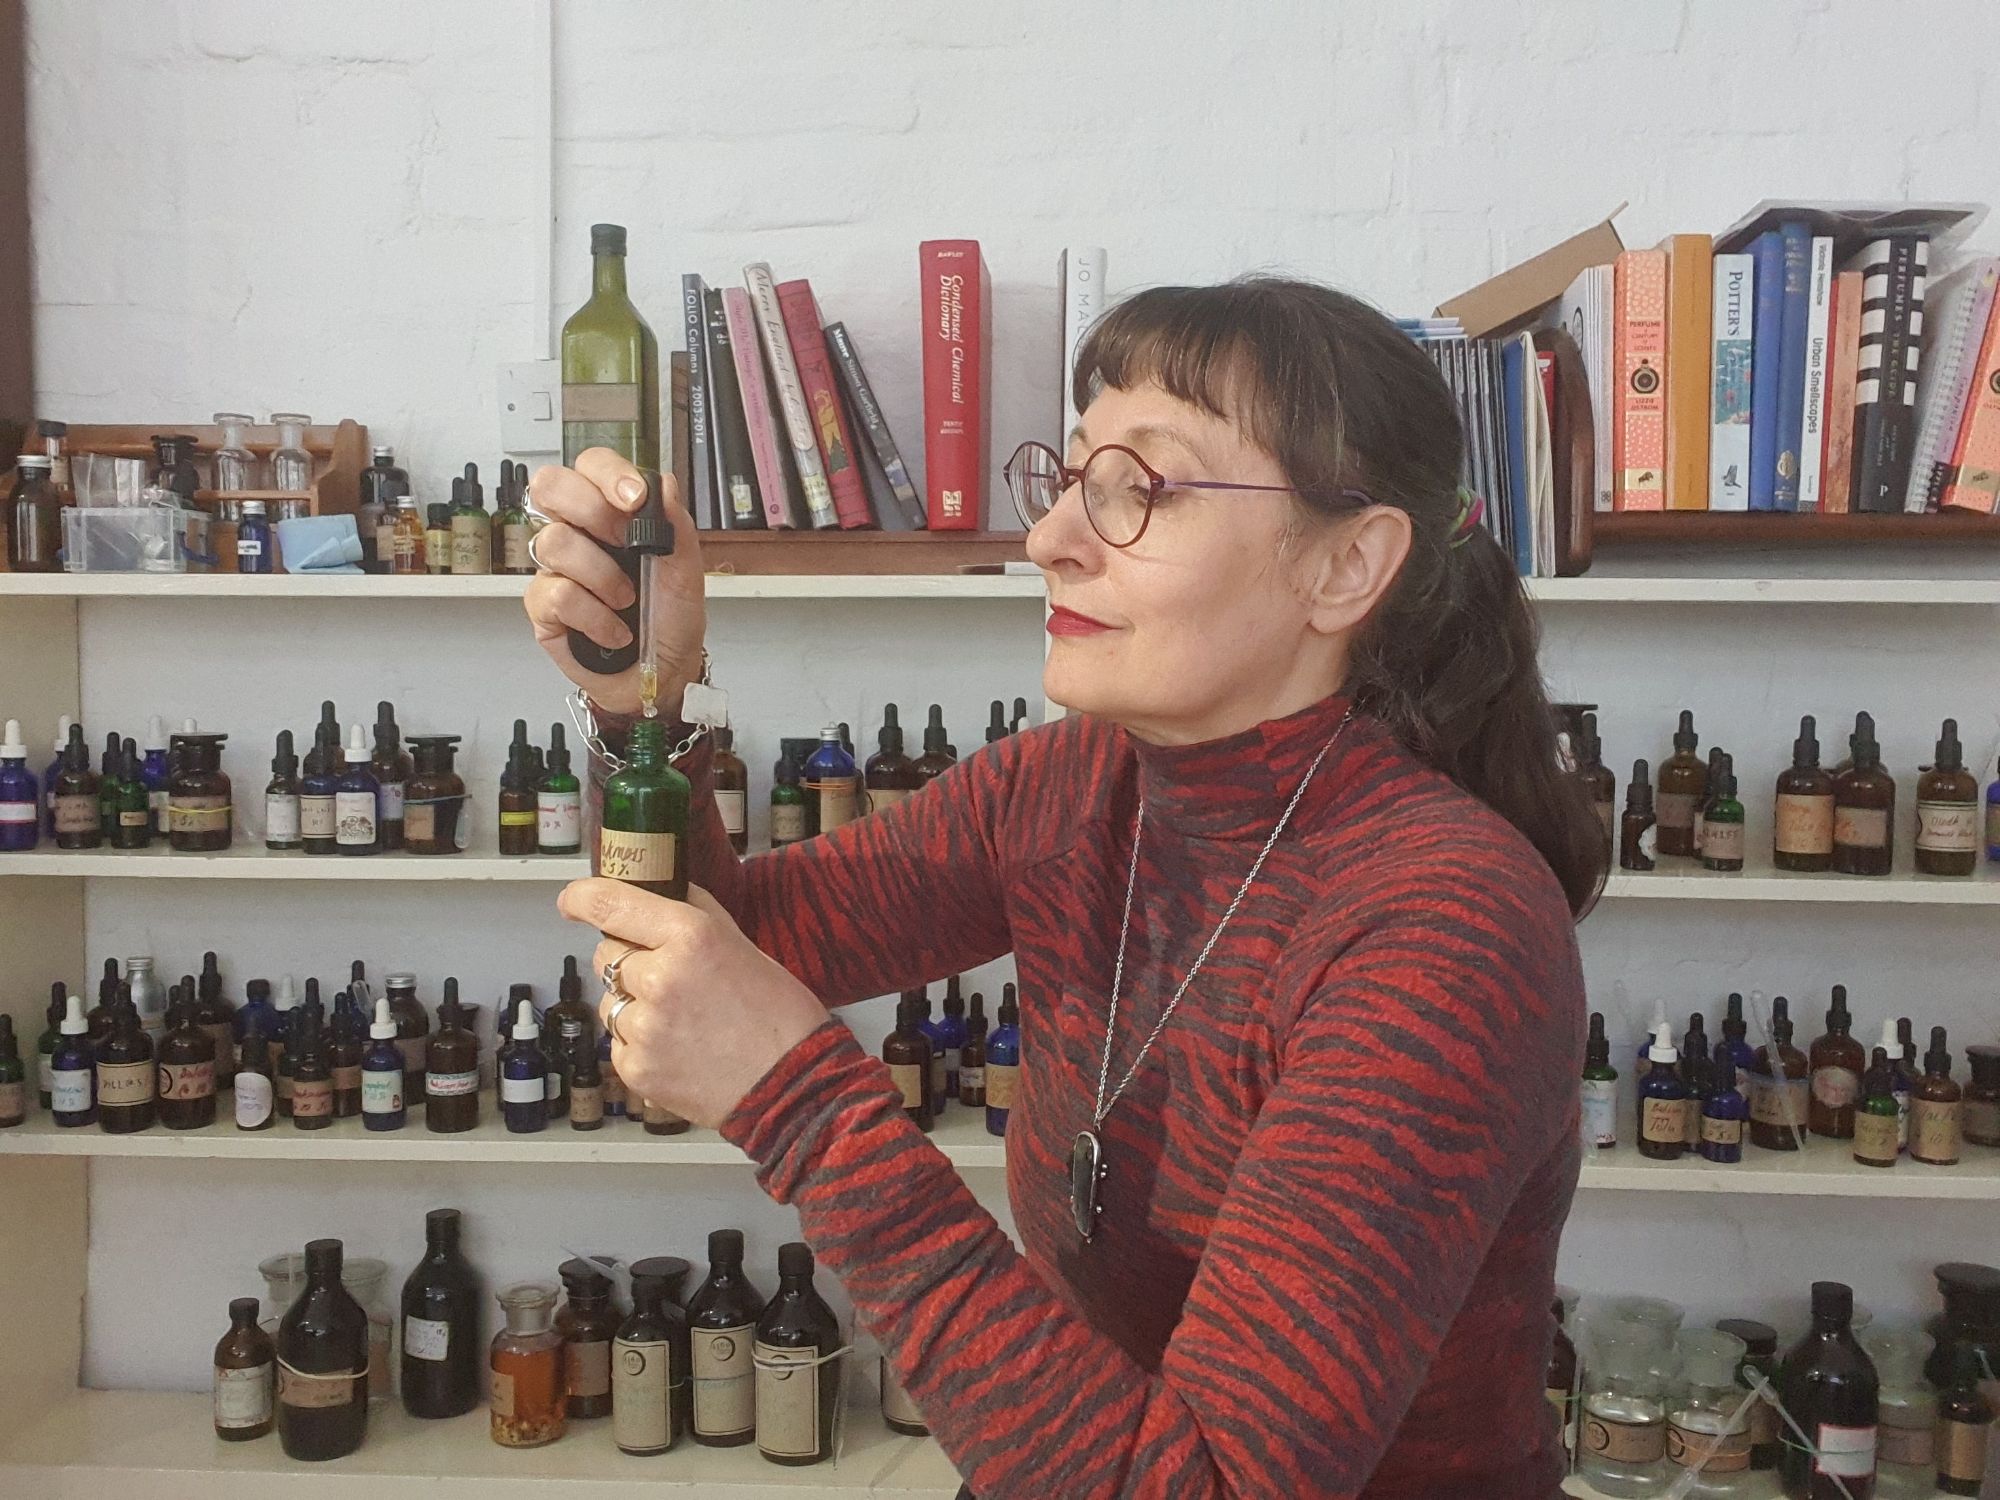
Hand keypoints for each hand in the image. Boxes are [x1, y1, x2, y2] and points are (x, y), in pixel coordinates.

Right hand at [523, 448, 706, 718]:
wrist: (661, 672)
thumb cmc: (670, 618)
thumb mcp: (686, 571)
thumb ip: (676, 525)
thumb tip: (664, 483)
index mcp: (610, 513)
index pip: (591, 466)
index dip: (606, 473)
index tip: (634, 498)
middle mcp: (577, 532)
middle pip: (549, 486)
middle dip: (590, 510)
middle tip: (625, 542)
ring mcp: (556, 568)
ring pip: (554, 542)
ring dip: (603, 575)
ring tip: (627, 600)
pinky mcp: (543, 606)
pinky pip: (558, 594)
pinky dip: (596, 616)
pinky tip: (614, 631)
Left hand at [559, 877, 828, 1129]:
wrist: (791, 1086)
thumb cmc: (779, 1016)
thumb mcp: (743, 946)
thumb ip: (695, 916)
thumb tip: (661, 894)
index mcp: (689, 936)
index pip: (610, 903)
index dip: (582, 898)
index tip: (573, 902)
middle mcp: (659, 977)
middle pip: (607, 955)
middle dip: (629, 962)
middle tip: (669, 980)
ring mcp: (644, 1026)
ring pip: (610, 1001)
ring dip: (634, 1006)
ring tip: (682, 1022)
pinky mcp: (635, 1067)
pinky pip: (618, 1042)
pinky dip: (639, 1044)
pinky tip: (678, 1048)